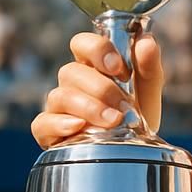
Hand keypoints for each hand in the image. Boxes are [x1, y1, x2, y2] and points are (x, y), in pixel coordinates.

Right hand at [30, 30, 164, 148]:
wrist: (133, 148)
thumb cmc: (136, 112)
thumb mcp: (148, 90)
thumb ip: (148, 65)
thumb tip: (145, 42)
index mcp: (92, 65)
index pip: (81, 43)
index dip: (97, 50)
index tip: (121, 70)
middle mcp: (71, 82)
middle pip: (70, 71)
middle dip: (101, 89)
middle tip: (125, 106)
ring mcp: (58, 107)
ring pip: (59, 96)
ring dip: (88, 107)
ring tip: (113, 121)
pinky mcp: (49, 131)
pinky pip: (43, 123)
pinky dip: (60, 124)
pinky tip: (80, 128)